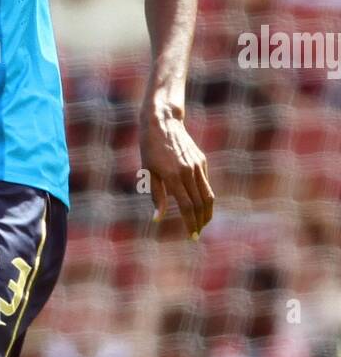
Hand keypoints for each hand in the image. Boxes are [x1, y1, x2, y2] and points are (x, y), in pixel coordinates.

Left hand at [140, 109, 213, 238]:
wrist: (162, 121)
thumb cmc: (149, 148)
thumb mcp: (148, 172)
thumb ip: (156, 196)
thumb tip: (157, 219)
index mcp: (174, 176)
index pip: (187, 207)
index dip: (190, 223)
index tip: (191, 235)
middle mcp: (189, 171)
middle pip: (200, 203)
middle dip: (200, 221)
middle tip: (196, 234)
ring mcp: (197, 166)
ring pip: (208, 195)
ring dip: (206, 212)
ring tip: (202, 223)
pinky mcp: (202, 161)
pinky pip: (205, 183)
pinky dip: (204, 197)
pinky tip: (199, 205)